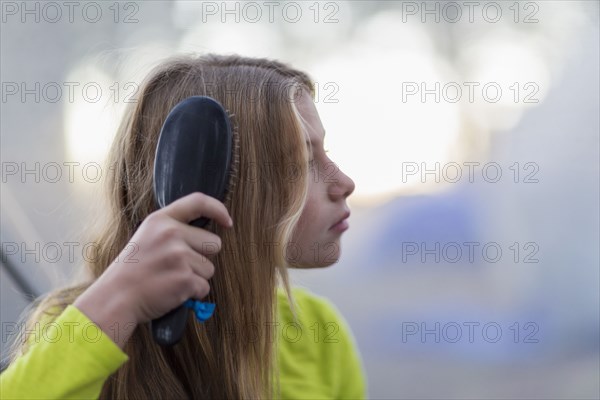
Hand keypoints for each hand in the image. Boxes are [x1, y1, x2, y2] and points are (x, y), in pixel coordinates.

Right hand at [73, 192, 231, 347]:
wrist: (116, 298)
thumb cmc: (133, 270)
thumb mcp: (147, 237)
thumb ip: (172, 229)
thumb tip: (206, 232)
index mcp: (161, 220)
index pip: (198, 201)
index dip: (218, 209)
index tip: (227, 221)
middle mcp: (171, 234)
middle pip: (214, 242)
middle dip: (202, 256)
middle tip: (176, 266)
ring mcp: (179, 256)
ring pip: (210, 268)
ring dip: (196, 277)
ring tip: (170, 279)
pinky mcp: (185, 279)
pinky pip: (204, 287)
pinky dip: (193, 294)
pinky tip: (172, 291)